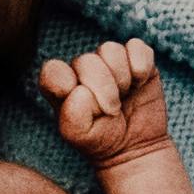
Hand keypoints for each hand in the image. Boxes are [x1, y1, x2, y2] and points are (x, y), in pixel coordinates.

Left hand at [44, 39, 172, 167]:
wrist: (136, 146)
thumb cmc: (101, 139)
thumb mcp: (80, 135)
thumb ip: (72, 116)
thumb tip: (82, 91)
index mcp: (62, 85)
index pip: (53, 70)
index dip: (64, 82)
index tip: (82, 101)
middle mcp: (83, 69)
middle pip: (86, 61)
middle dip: (103, 89)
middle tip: (112, 111)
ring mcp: (110, 62)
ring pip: (110, 50)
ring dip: (121, 78)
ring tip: (125, 96)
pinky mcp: (136, 59)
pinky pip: (136, 47)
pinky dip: (140, 65)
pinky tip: (140, 84)